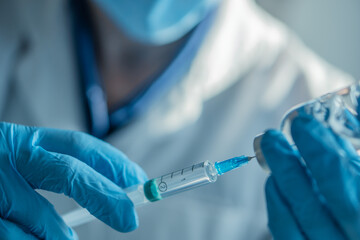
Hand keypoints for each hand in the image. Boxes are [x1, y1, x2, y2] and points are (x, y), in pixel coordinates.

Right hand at [0, 122, 146, 238]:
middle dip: (104, 196)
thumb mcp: (17, 160)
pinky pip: (13, 238)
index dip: (112, 162)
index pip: (79, 146)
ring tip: (65, 238)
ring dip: (58, 235)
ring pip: (40, 220)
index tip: (137, 180)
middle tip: (130, 218)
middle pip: (69, 174)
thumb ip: (53, 170)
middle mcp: (6, 157)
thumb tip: (109, 191)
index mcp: (23, 140)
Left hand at [261, 115, 359, 239]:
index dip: (321, 154)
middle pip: (315, 209)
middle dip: (289, 167)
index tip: (303, 123)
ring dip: (279, 183)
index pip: (346, 189)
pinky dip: (277, 207)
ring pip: (297, 225)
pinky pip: (288, 236)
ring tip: (272, 151)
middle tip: (272, 136)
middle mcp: (354, 239)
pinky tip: (274, 182)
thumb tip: (353, 102)